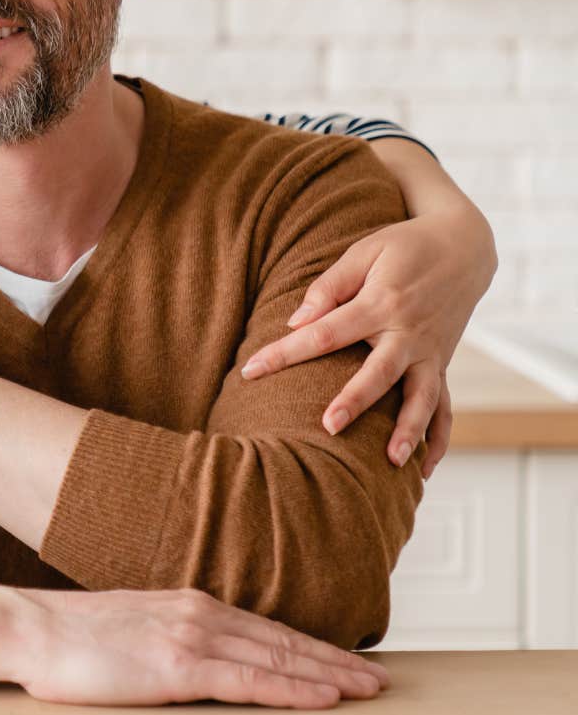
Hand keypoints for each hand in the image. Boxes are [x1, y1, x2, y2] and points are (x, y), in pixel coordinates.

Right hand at [12, 587, 388, 708]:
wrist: (27, 628)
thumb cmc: (66, 638)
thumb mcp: (129, 630)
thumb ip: (168, 639)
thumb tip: (190, 661)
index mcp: (188, 606)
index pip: (265, 629)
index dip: (311, 648)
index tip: (345, 662)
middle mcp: (199, 614)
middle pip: (284, 641)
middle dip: (336, 662)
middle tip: (380, 680)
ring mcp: (192, 639)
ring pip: (279, 659)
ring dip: (330, 676)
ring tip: (368, 690)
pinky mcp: (179, 667)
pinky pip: (252, 681)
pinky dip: (294, 688)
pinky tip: (325, 697)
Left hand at [239, 205, 496, 477]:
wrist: (464, 246)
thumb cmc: (403, 246)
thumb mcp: (365, 252)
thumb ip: (330, 286)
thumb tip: (297, 321)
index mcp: (381, 303)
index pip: (325, 334)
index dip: (285, 353)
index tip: (250, 371)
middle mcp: (409, 332)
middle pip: (379, 372)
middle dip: (355, 400)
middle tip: (329, 427)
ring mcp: (431, 352)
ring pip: (423, 397)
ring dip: (409, 430)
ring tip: (391, 462)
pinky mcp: (443, 363)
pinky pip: (446, 405)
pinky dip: (438, 437)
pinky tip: (424, 468)